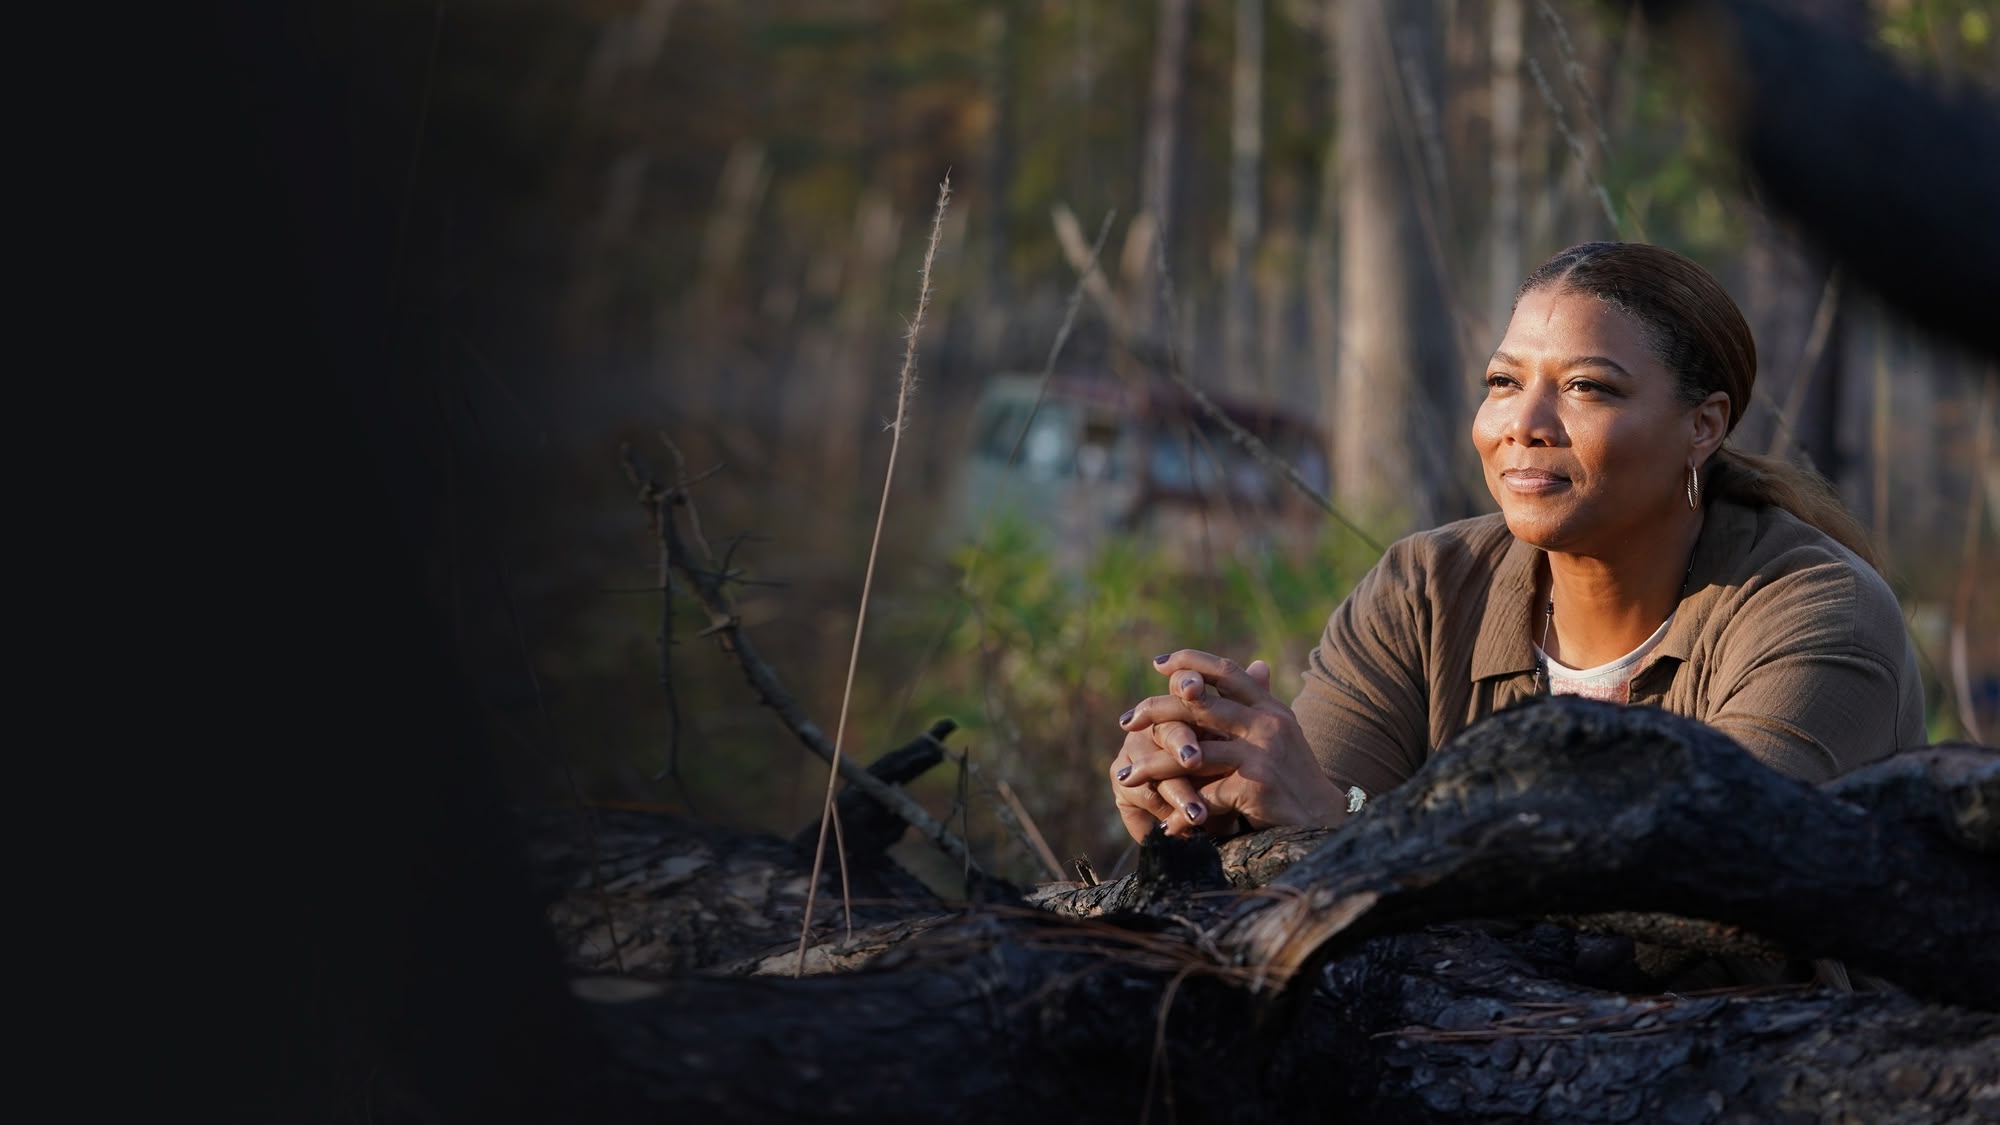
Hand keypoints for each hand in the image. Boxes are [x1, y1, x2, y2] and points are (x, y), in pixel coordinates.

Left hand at [1107, 650, 1349, 841]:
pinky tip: (1166, 824)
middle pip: (1199, 705)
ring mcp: (1262, 754)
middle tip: (1126, 721)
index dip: (1190, 662)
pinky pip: (1205, 796)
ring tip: (1126, 776)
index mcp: (1270, 708)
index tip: (1158, 664)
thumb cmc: (1293, 779)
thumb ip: (1260, 706)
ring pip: (1192, 752)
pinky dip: (1181, 812)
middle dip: (1155, 711)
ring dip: (1153, 767)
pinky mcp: (1256, 787)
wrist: (1323, 823)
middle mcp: (1268, 724)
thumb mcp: (1280, 735)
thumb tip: (1256, 663)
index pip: (1227, 671)